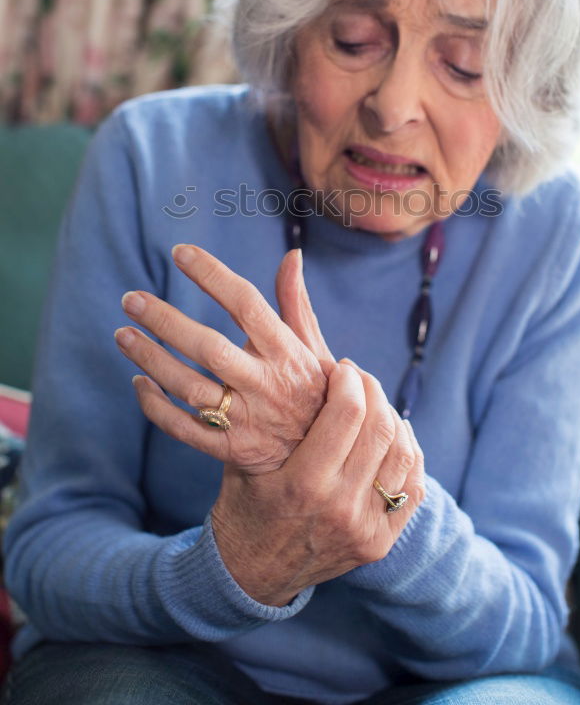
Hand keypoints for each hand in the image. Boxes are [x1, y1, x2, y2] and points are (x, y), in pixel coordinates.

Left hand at [115, 244, 332, 473]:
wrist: (323, 462)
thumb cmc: (311, 394)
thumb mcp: (314, 349)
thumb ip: (296, 303)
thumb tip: (292, 255)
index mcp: (287, 353)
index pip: (247, 304)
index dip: (213, 275)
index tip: (181, 252)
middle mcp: (266, 385)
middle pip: (210, 348)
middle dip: (167, 322)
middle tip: (131, 298)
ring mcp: (247, 421)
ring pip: (189, 388)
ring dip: (151, 360)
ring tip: (123, 334)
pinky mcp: (230, 451)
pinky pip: (182, 428)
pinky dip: (155, 406)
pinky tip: (138, 383)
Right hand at [210, 360, 425, 605]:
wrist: (250, 575)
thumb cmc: (242, 506)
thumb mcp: (242, 458)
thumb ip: (265, 413)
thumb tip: (275, 350)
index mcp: (304, 484)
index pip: (348, 413)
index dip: (349, 379)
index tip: (340, 367)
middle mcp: (341, 508)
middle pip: (380, 428)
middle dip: (372, 390)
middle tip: (357, 377)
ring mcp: (366, 529)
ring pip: (403, 454)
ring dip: (392, 417)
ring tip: (374, 403)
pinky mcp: (381, 543)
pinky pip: (413, 487)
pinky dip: (408, 453)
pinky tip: (392, 435)